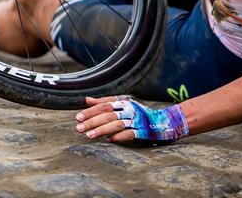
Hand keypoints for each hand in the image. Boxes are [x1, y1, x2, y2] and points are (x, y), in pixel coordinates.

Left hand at [74, 95, 188, 142]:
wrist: (164, 121)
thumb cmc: (139, 113)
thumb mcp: (123, 105)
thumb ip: (105, 102)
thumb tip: (86, 100)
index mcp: (124, 102)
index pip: (105, 104)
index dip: (91, 110)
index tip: (78, 117)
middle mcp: (129, 109)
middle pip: (108, 114)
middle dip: (92, 121)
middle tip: (78, 128)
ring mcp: (136, 120)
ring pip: (116, 124)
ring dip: (101, 130)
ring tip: (89, 136)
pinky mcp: (143, 131)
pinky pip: (129, 134)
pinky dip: (118, 137)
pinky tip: (108, 140)